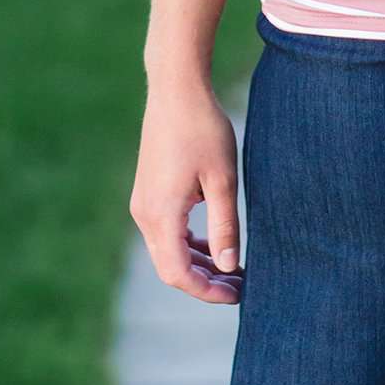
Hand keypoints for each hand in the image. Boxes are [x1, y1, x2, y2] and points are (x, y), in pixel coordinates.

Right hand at [129, 85, 244, 306]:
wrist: (176, 89)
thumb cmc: (202, 129)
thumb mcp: (222, 178)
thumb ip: (225, 226)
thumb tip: (229, 268)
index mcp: (161, 215)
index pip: (179, 274)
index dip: (207, 292)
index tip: (237, 295)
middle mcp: (145, 214)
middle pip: (171, 267)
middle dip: (205, 281)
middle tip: (241, 285)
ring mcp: (143, 202)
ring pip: (168, 250)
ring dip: (198, 263)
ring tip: (232, 268)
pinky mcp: (148, 192)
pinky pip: (166, 231)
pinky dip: (189, 244)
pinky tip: (214, 243)